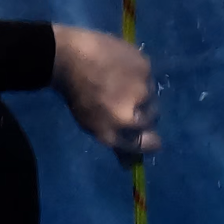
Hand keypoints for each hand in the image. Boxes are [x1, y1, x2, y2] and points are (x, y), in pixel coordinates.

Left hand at [51, 25, 159, 158]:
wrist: (70, 57)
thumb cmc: (78, 95)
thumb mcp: (93, 125)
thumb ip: (116, 145)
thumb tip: (129, 166)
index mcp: (117, 132)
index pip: (150, 144)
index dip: (150, 139)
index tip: (146, 133)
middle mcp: (133, 115)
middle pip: (153, 119)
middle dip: (143, 112)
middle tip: (127, 100)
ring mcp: (142, 91)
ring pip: (152, 96)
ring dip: (142, 92)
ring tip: (123, 81)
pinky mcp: (146, 68)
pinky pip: (149, 75)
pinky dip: (139, 73)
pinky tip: (123, 67)